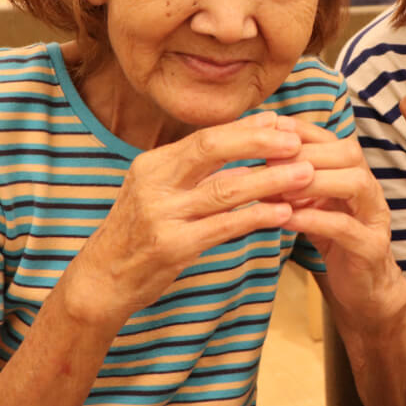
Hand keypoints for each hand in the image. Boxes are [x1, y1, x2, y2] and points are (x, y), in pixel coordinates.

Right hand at [69, 111, 312, 324]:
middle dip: (258, 142)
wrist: (101, 281)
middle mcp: (155, 184)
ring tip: (305, 174)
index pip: (206, 136)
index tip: (281, 124)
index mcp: (153, 165)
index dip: (246, 129)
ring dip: (269, 180)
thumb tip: (246, 151)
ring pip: (225, 189)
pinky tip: (283, 214)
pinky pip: (224, 227)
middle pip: (212, 150)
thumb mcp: (157, 193)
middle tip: (296, 141)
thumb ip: (196, 173)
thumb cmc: (138, 235)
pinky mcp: (172, 247)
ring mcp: (162, 215)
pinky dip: (256, 217)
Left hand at [276, 121, 405, 329]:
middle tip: (269, 159)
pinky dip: (315, 219)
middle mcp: (369, 189)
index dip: (301, 131)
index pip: (331, 139)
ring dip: (315, 180)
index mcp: (354, 173)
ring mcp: (375, 217)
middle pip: (348, 153)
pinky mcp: (372, 248)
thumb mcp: (311, 205)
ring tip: (280, 186)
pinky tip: (287, 219)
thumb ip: (291, 183)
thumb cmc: (333, 240)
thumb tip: (253, 161)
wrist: (364, 288)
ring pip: (355, 183)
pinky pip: (346, 227)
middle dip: (307, 152)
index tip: (267, 129)